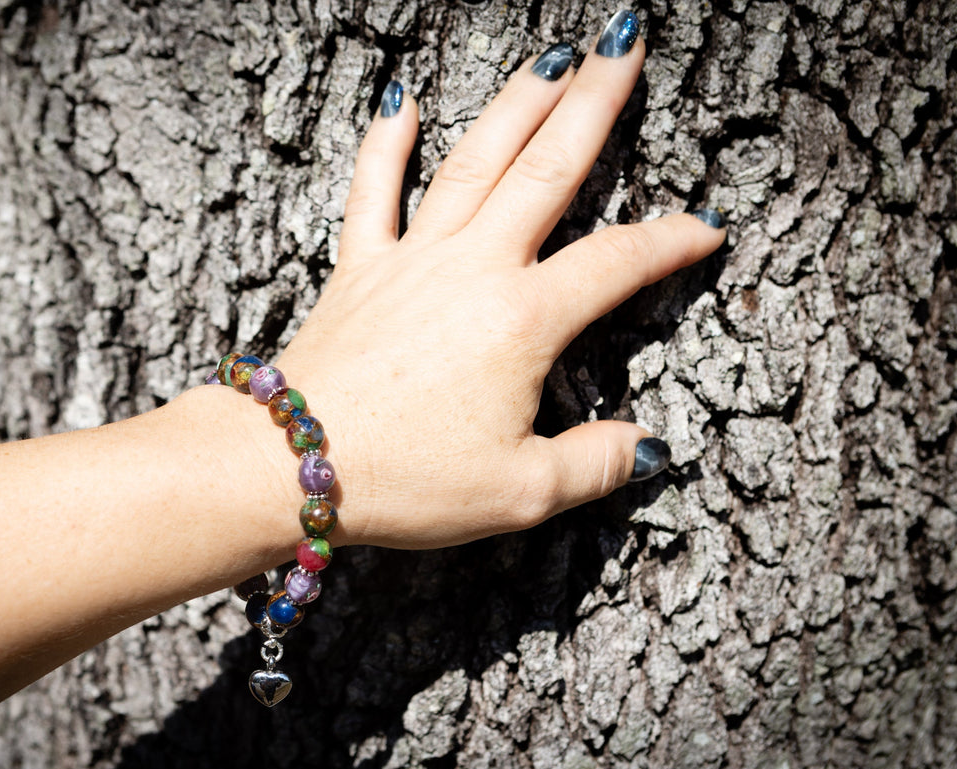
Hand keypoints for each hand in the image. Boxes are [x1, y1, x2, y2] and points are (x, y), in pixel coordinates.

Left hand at [277, 12, 724, 549]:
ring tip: (552, 54)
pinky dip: (386, 143)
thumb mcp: (520, 492)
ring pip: (475, 161)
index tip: (708, 228)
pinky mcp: (360, 267)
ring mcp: (413, 259)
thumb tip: (646, 449)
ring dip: (517, 102)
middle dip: (594, 100)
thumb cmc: (404, 479)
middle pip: (548, 169)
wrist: (292, 463)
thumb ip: (594, 465)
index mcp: (523, 320)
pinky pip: (374, 190)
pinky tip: (399, 100)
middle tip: (624, 43)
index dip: (672, 241)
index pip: (617, 262)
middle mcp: (473, 269)